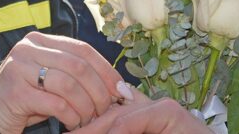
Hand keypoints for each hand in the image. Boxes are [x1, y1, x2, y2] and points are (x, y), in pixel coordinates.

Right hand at [0, 32, 127, 132]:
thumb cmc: (23, 99)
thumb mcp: (49, 80)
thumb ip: (74, 74)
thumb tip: (116, 84)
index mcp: (39, 40)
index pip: (82, 49)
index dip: (106, 69)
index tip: (121, 89)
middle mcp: (27, 48)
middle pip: (79, 66)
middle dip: (99, 90)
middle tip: (107, 109)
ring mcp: (19, 67)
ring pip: (70, 85)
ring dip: (86, 106)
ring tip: (89, 119)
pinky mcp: (16, 91)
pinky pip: (57, 103)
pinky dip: (71, 116)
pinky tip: (73, 124)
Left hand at [72, 84, 213, 133]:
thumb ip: (122, 130)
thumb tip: (90, 130)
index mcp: (139, 116)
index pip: (108, 114)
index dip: (88, 123)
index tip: (68, 132)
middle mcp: (147, 107)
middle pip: (108, 115)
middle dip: (86, 127)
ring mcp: (160, 107)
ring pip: (118, 117)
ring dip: (95, 130)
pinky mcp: (171, 112)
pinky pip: (136, 119)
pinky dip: (121, 130)